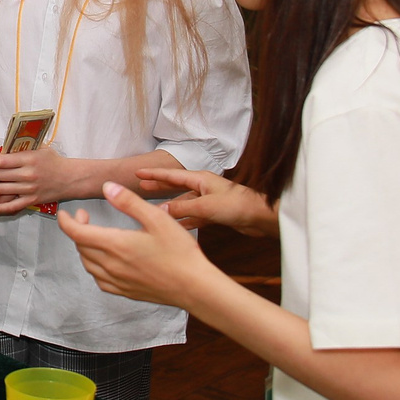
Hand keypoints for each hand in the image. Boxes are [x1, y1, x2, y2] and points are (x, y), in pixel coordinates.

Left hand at [0, 149, 81, 214]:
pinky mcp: (30, 200)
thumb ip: (24, 146)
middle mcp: (27, 175)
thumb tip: (6, 143)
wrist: (70, 178)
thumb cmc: (54, 161)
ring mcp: (29, 189)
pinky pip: (10, 206)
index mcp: (29, 159)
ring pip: (0, 190)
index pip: (0, 160)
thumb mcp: (40, 148)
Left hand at [58, 183, 218, 313]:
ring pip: (88, 264)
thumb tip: (107, 187)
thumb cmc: (179, 253)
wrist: (194, 287)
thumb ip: (129, 202)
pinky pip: (99, 279)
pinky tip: (105, 261)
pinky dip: (95, 266)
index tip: (66, 213)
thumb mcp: (157, 218)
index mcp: (115, 245)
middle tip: (86, 217)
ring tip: (94, 236)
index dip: (66, 221)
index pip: (76, 232)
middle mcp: (111, 265)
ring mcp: (117, 281)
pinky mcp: (125, 292)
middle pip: (80, 247)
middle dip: (77, 229)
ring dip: (85, 248)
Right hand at [135, 165, 276, 235]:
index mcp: (201, 179)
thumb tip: (161, 209)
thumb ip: (182, 207)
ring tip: (155, 210)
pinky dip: (184, 221)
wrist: (260, 217)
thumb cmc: (238, 205)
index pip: (172, 175)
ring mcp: (209, 201)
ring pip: (185, 204)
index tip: (138, 173)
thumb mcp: (205, 206)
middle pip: (177, 187)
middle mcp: (204, 188)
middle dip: (160, 187)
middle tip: (142, 187)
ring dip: (171, 207)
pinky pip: (194, 217)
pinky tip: (175, 226)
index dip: (154, 174)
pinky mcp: (215, 214)